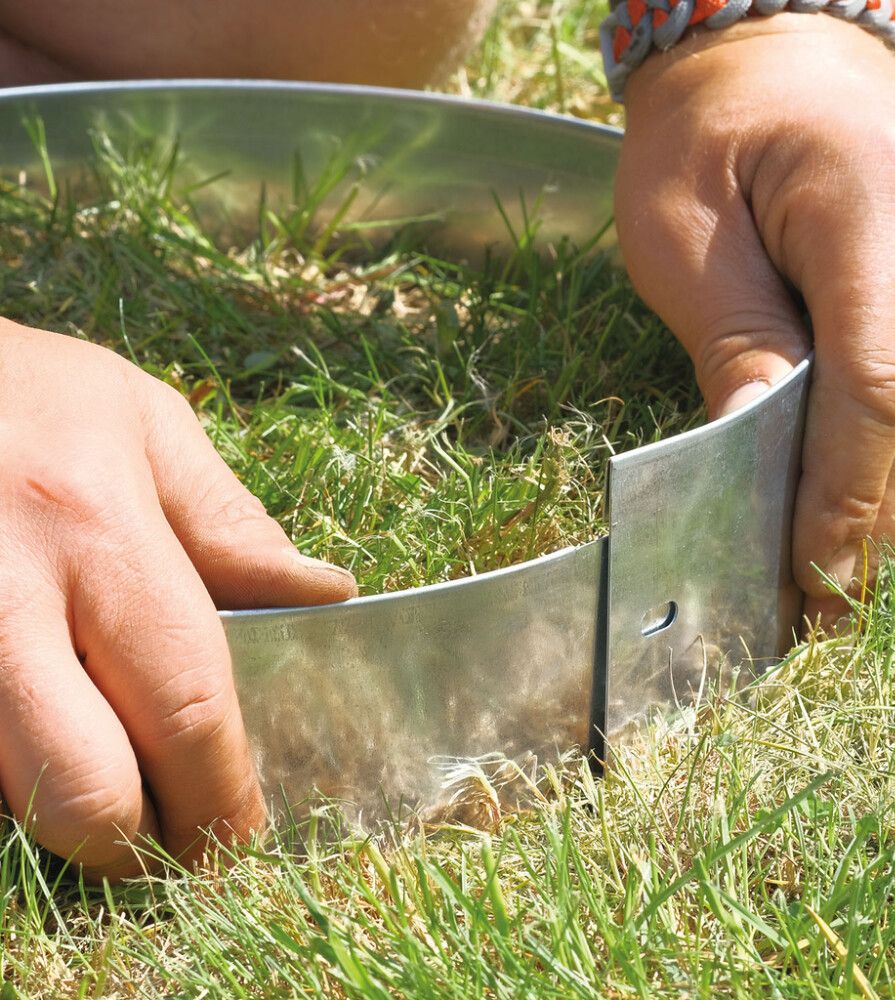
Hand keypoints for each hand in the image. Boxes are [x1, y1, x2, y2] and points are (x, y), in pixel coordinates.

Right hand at [0, 321, 355, 878]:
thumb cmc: (21, 389)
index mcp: (95, 527)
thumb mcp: (141, 422)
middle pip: (84, 786)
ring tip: (123, 788)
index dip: (222, 792)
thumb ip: (230, 521)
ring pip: (11, 791)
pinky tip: (53, 734)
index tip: (244, 835)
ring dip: (74, 816)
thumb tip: (325, 593)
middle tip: (180, 840)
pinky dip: (15, 774)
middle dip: (142, 842)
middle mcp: (1, 596)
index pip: (186, 701)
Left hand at [615, 13, 894, 623]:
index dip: (844, 498)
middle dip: (874, 520)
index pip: (875, 386)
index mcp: (876, 200)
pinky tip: (873, 492)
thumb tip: (757, 455)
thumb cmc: (702, 140)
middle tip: (820, 604)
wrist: (770, 54)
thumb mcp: (682, 239)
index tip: (811, 580)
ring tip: (839, 564)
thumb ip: (733, 343)